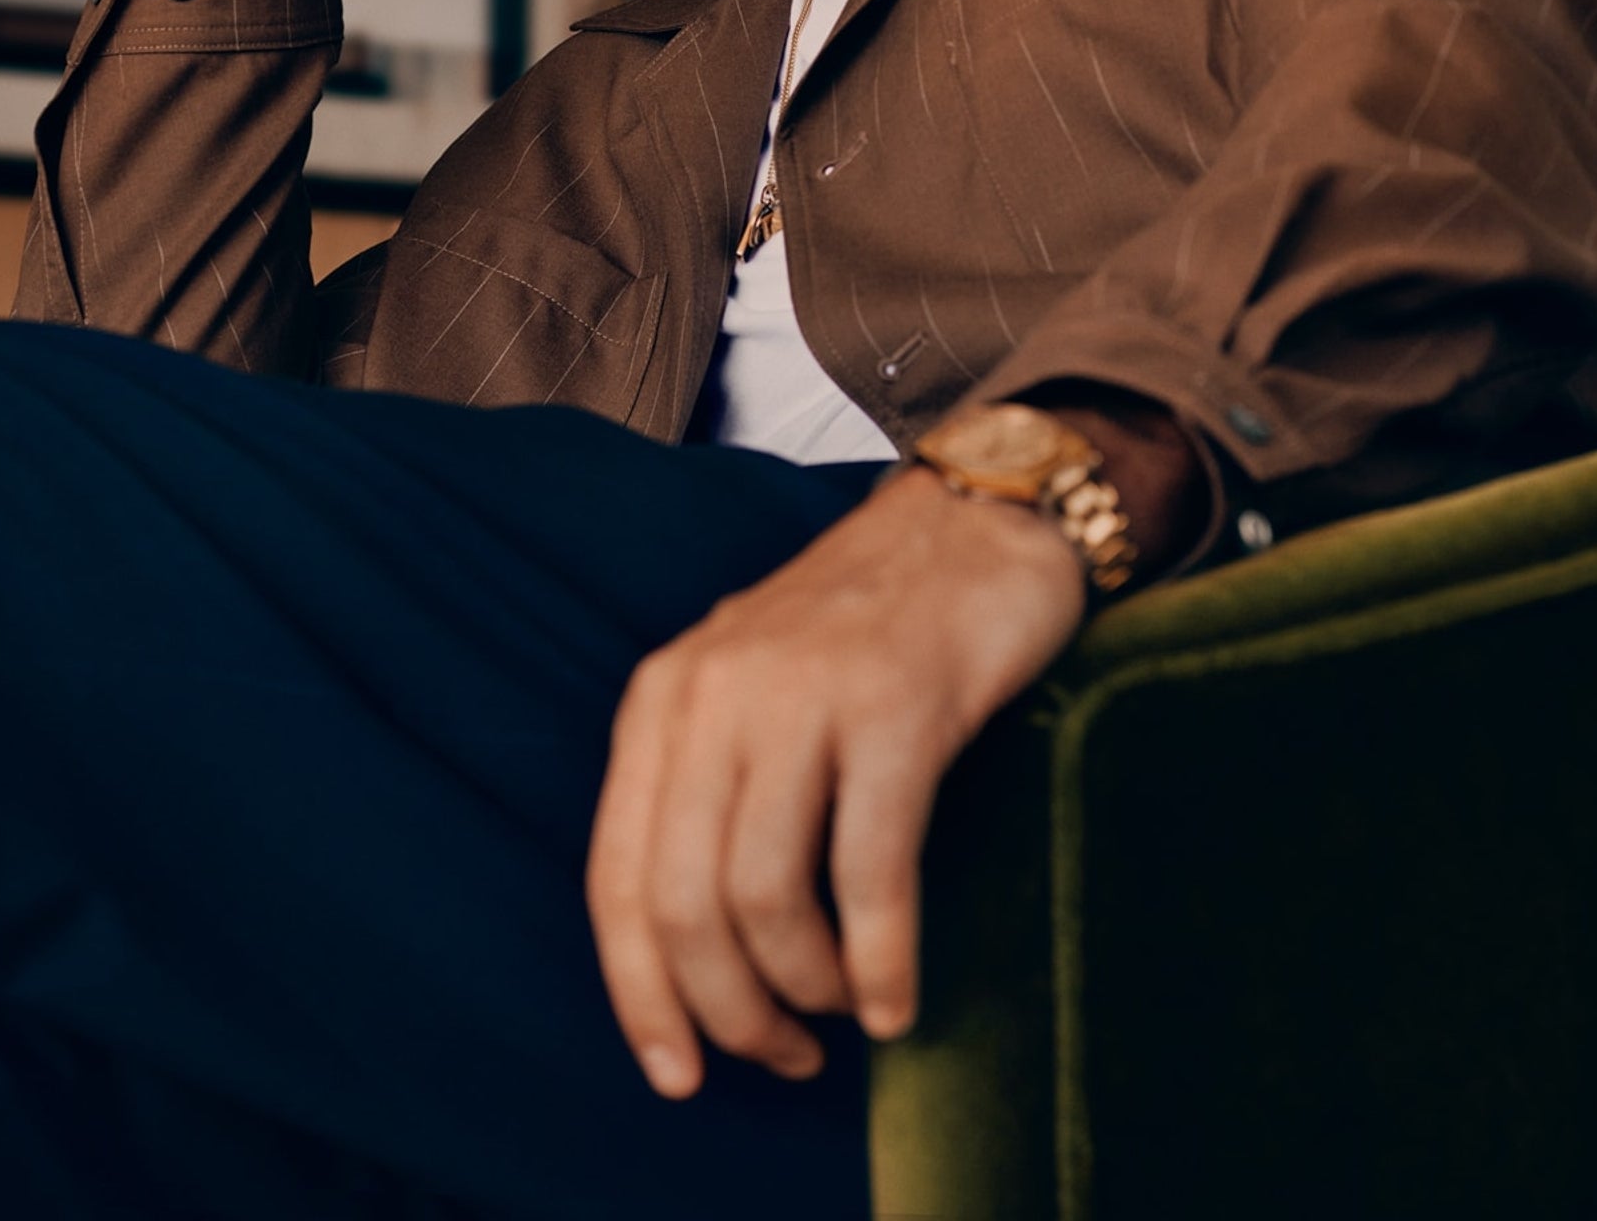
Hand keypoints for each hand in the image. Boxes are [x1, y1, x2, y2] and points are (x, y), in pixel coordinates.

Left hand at [585, 469, 1085, 1097]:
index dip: (641, 996)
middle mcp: (716, 693)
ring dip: (805, 990)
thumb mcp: (753, 693)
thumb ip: (712, 793)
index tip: (678, 1077)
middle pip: (684, 903)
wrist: (979, 520)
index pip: (617, 879)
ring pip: (766, 897)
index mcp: (666, 699)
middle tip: (784, 1056)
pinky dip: (879, 960)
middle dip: (729, 1010)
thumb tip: (704, 966)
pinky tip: (896, 1001)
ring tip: (845, 1015)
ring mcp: (804, 695)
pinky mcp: (895, 707)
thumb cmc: (869, 633)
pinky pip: (869, 870)